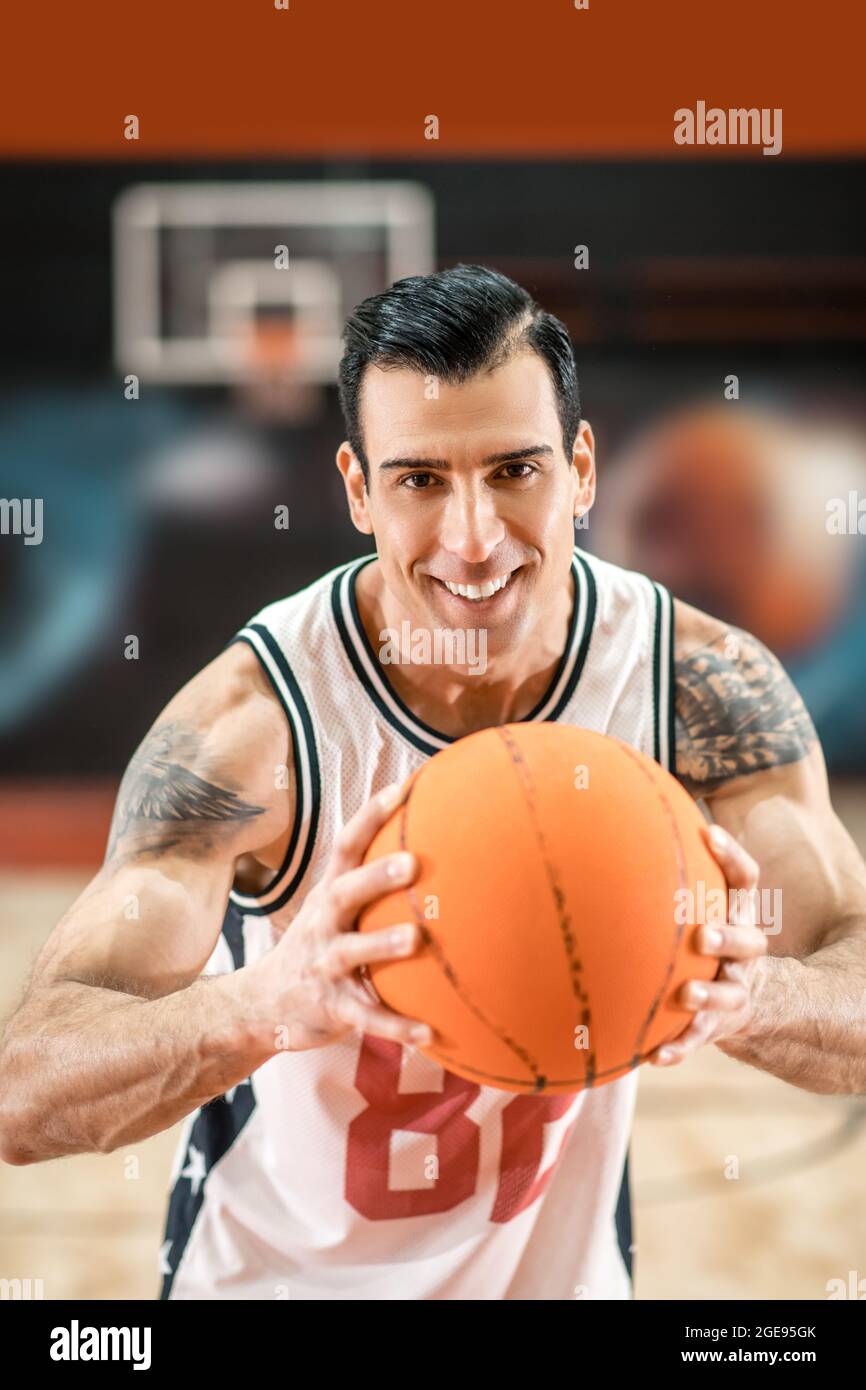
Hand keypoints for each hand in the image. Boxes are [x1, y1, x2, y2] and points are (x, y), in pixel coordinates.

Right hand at [247, 778, 432, 1052]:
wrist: (261, 1006)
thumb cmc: (317, 946)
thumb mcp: (332, 908)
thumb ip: (369, 882)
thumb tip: (426, 843)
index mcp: (328, 895)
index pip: (346, 845)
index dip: (372, 815)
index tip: (405, 787)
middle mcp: (323, 924)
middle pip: (344, 893)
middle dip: (376, 877)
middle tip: (411, 862)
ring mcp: (324, 965)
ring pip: (351, 953)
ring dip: (383, 946)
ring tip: (417, 939)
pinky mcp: (331, 1007)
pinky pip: (366, 1017)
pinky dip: (396, 1026)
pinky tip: (429, 1032)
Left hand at [646, 823, 767, 1066]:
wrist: (742, 1001)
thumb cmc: (702, 939)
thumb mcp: (700, 904)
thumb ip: (672, 875)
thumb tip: (609, 822)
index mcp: (737, 914)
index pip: (745, 880)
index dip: (732, 856)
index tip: (708, 835)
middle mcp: (743, 952)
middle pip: (747, 941)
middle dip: (727, 936)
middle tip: (701, 934)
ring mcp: (733, 991)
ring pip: (728, 995)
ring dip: (708, 995)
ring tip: (685, 995)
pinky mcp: (715, 1026)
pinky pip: (697, 1039)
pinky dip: (679, 1048)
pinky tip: (655, 1057)